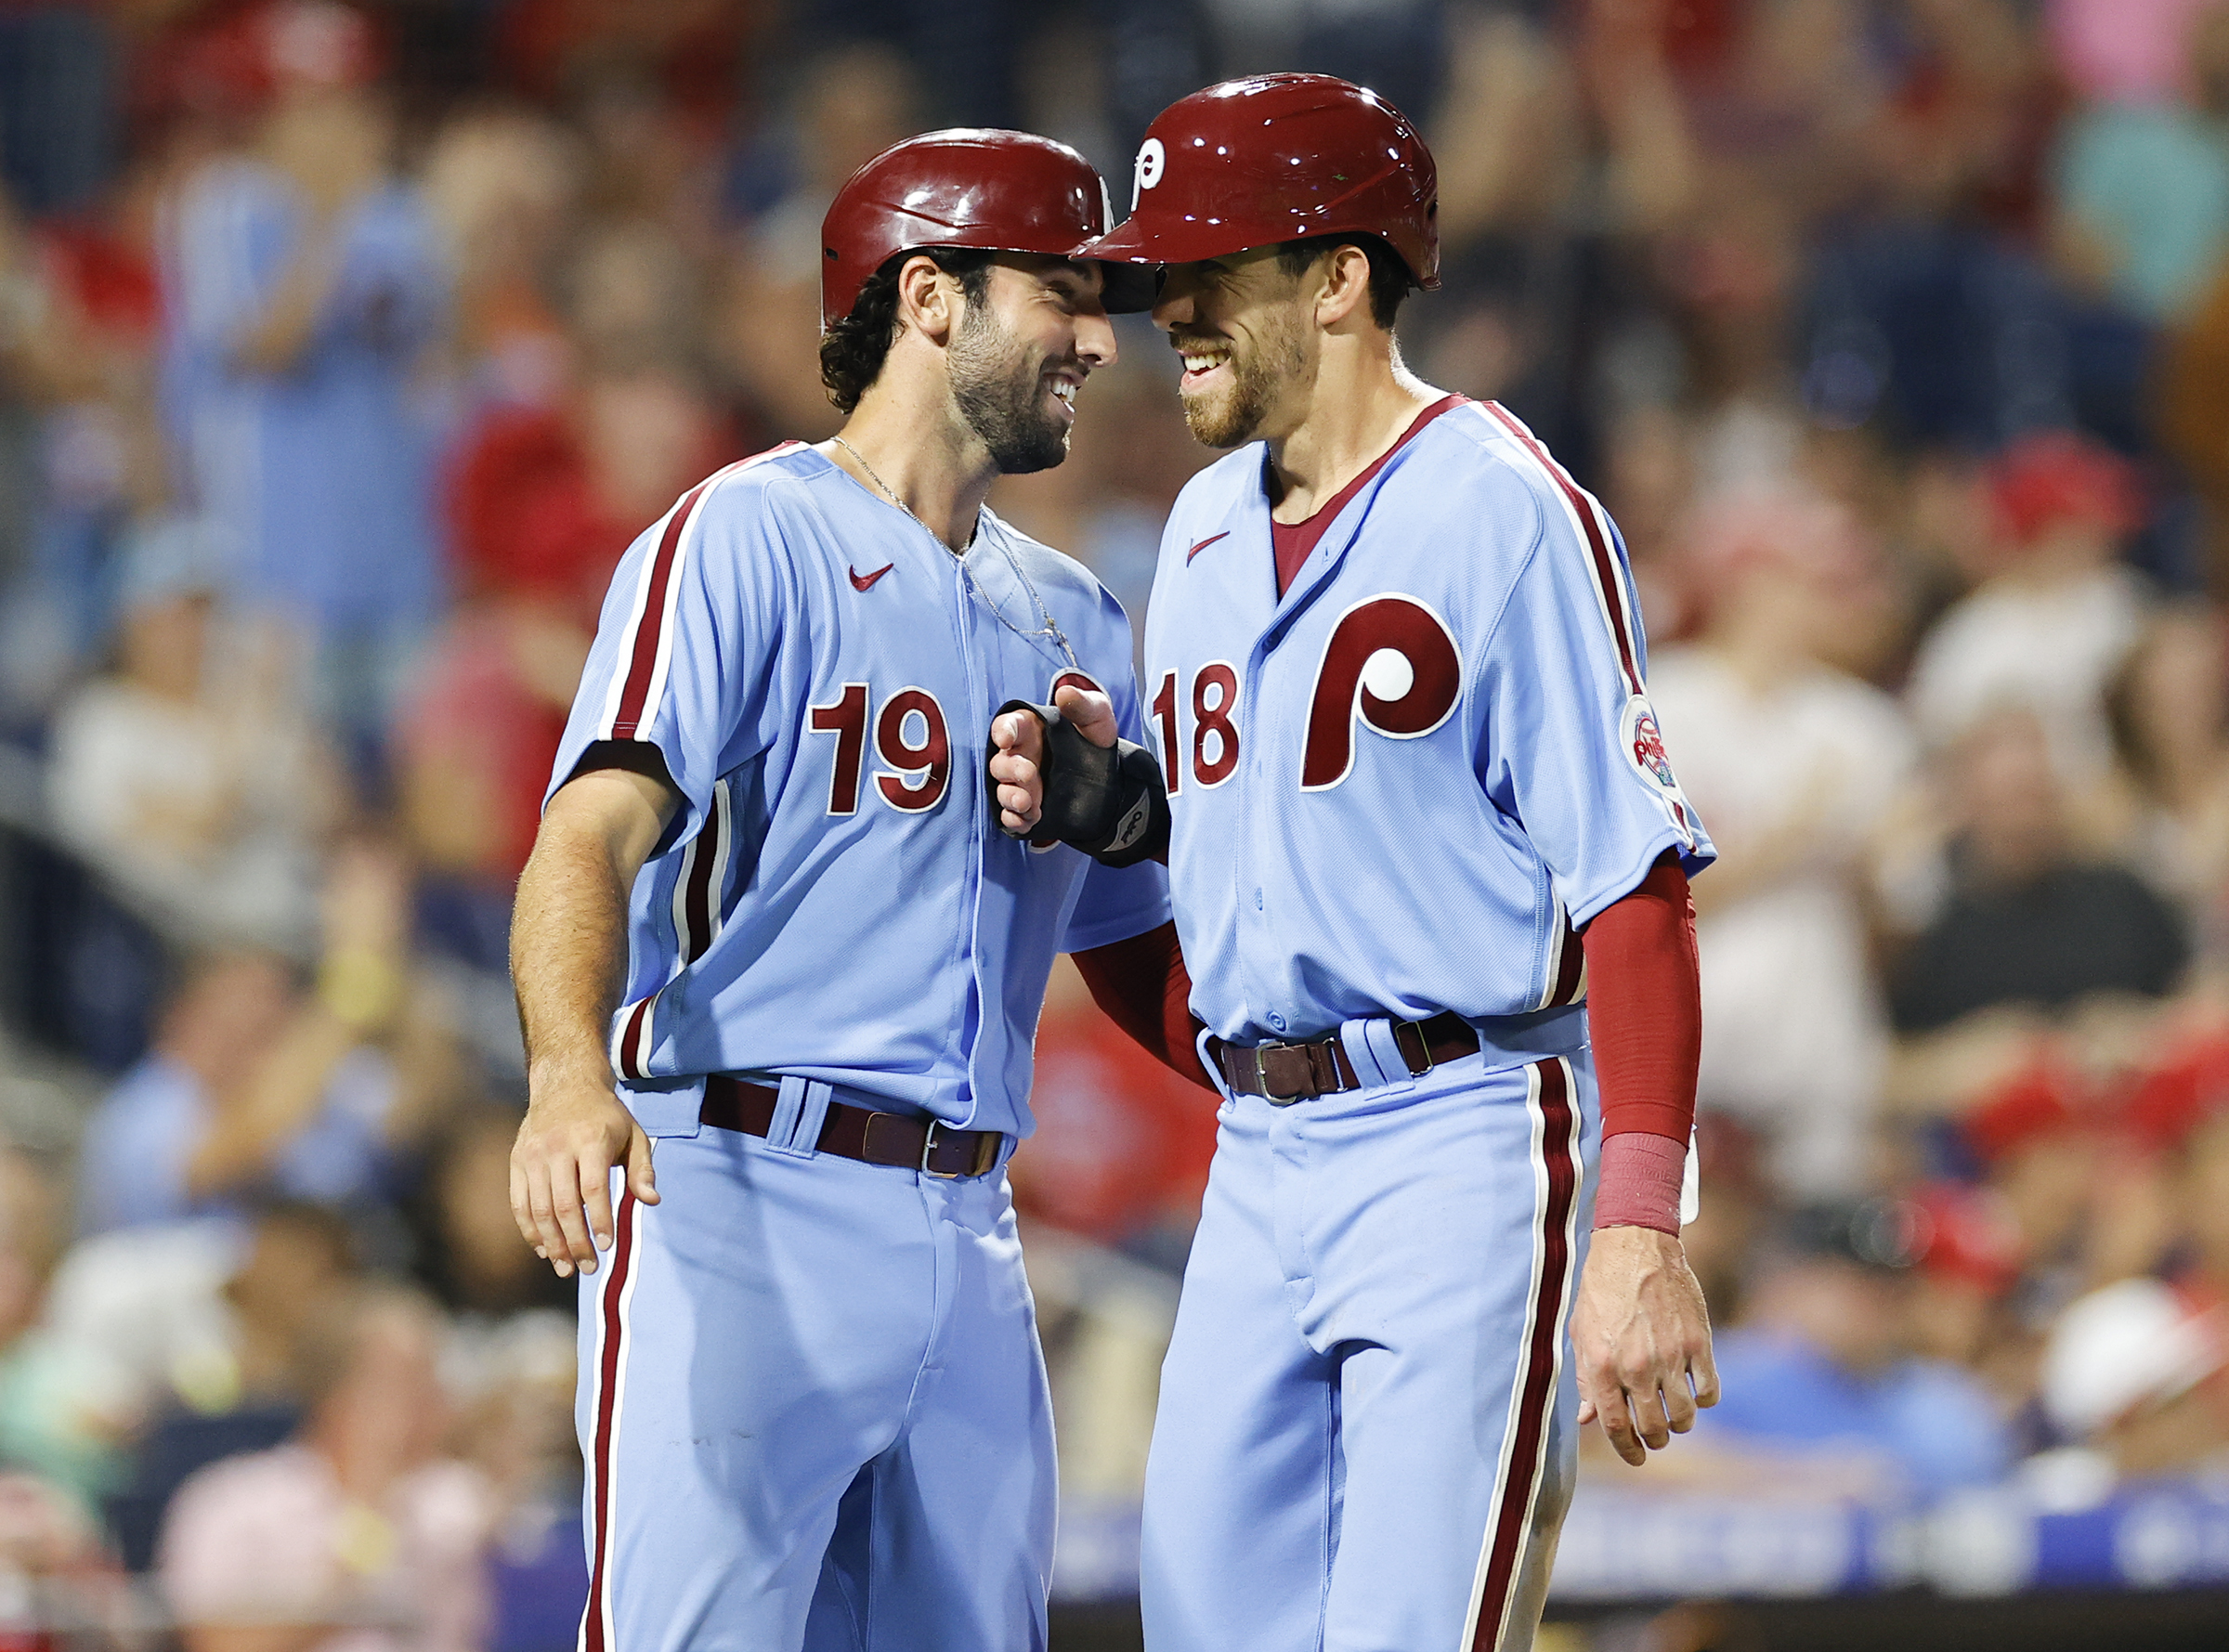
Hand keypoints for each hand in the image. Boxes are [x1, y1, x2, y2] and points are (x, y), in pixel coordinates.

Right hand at [510, 1069, 658, 1277]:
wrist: (565, 1084)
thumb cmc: (606, 1116)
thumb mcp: (634, 1135)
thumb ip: (642, 1169)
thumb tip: (652, 1200)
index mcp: (590, 1139)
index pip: (592, 1188)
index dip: (598, 1220)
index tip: (607, 1246)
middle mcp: (557, 1147)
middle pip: (563, 1205)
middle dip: (576, 1241)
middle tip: (590, 1267)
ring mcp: (533, 1154)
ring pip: (538, 1209)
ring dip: (552, 1243)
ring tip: (567, 1268)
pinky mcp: (517, 1161)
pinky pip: (520, 1203)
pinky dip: (530, 1230)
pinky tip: (544, 1249)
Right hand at [987, 684, 1117, 836]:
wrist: (1114, 784)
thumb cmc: (1097, 743)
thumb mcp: (1097, 719)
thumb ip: (1083, 705)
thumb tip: (1064, 692)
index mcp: (1031, 730)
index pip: (1009, 726)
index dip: (1004, 731)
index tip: (1006, 738)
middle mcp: (1022, 757)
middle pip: (1002, 762)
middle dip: (1011, 769)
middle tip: (1029, 774)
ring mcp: (1023, 786)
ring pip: (1004, 790)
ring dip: (1011, 797)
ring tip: (1027, 802)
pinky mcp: (1029, 809)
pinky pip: (1011, 816)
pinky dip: (1014, 819)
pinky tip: (1025, 819)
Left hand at [1571, 1225, 1718, 1465]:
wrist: (1635, 1247)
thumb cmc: (1601, 1289)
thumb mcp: (1581, 1332)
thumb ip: (1584, 1379)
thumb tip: (1588, 1419)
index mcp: (1601, 1365)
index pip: (1615, 1426)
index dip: (1626, 1449)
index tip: (1635, 1458)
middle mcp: (1635, 1366)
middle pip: (1653, 1429)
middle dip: (1653, 1441)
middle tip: (1654, 1437)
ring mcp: (1670, 1356)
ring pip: (1683, 1418)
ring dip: (1679, 1425)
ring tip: (1673, 1418)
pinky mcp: (1699, 1343)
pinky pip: (1709, 1392)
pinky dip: (1704, 1401)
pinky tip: (1695, 1393)